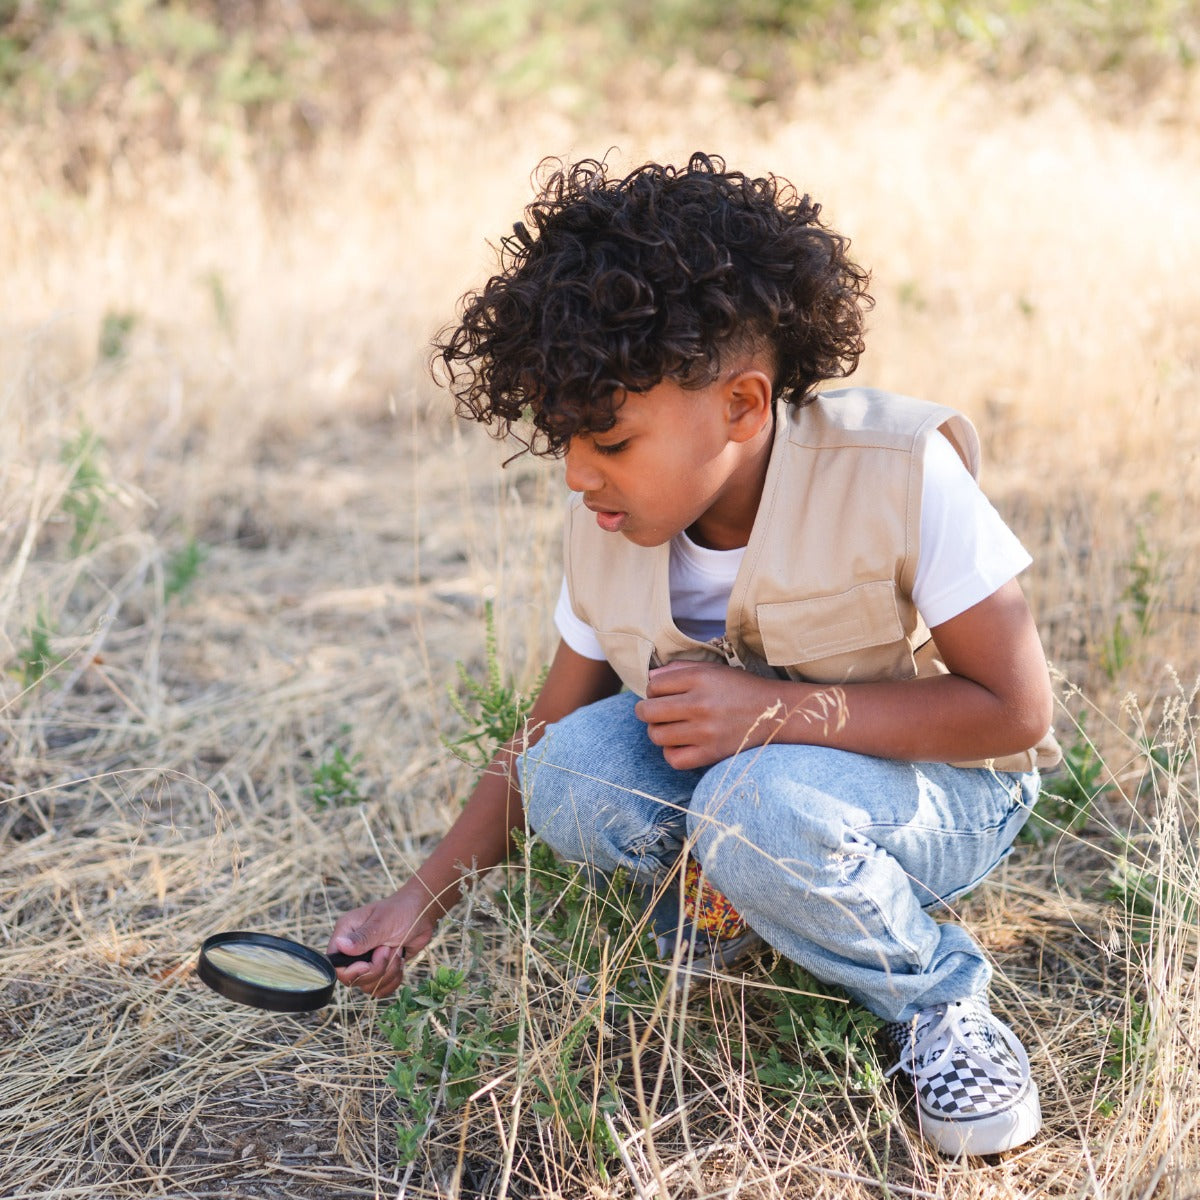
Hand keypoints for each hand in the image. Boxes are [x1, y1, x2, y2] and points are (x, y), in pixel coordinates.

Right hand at [327, 882, 439, 996]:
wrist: (422, 915)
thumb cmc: (401, 910)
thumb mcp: (382, 923)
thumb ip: (362, 938)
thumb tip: (340, 946)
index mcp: (346, 933)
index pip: (335, 964)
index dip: (351, 971)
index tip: (368, 964)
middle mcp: (352, 950)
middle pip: (353, 979)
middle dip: (376, 969)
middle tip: (389, 949)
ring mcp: (366, 961)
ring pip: (368, 986)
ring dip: (388, 973)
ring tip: (397, 952)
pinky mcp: (380, 969)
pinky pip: (381, 988)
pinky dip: (393, 980)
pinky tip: (400, 962)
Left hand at [634, 661, 791, 769]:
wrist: (775, 713)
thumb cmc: (741, 688)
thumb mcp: (713, 670)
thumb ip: (679, 669)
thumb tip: (648, 677)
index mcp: (700, 679)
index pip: (653, 685)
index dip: (653, 690)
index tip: (663, 693)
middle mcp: (700, 704)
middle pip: (648, 711)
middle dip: (646, 711)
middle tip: (654, 712)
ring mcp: (705, 731)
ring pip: (656, 735)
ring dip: (657, 732)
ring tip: (669, 727)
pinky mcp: (712, 753)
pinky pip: (674, 759)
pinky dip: (671, 753)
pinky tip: (680, 744)